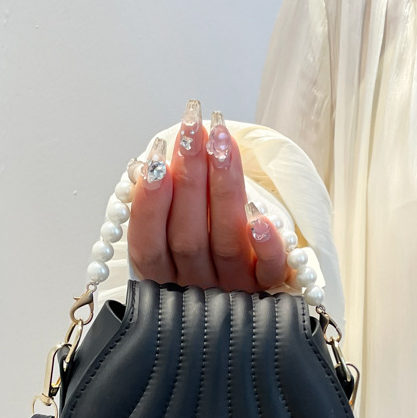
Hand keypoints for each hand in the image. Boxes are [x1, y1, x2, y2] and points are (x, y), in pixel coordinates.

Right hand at [127, 100, 292, 291]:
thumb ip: (165, 202)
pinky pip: (268, 273)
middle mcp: (196, 284)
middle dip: (189, 179)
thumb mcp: (175, 228)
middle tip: (192, 129)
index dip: (148, 205)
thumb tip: (155, 162)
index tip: (154, 159)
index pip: (148, 246)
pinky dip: (266, 247)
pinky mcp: (267, 287)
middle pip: (187, 239)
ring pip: (226, 244)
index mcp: (164, 275)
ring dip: (223, 189)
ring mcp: (232, 287)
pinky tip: (261, 217)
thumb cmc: (206, 242)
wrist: (251, 284)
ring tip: (221, 142)